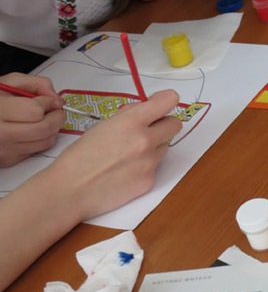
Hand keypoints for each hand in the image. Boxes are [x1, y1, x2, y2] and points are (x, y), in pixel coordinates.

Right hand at [0, 73, 64, 166]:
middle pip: (43, 128)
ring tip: (43, 119)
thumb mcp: (9, 83)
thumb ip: (37, 84)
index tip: (49, 100)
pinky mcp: (8, 160)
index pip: (34, 111)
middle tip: (56, 111)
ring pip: (45, 141)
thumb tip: (57, 99)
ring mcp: (3, 149)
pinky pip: (37, 151)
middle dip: (57, 117)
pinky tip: (30, 131)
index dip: (48, 103)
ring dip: (52, 129)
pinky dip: (40, 140)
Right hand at [51, 89, 181, 220]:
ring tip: (128, 154)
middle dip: (163, 124)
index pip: (169, 100)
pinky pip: (155, 167)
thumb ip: (127, 116)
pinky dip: (145, 167)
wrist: (70, 191)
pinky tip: (125, 171)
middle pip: (175, 124)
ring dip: (154, 146)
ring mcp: (149, 162)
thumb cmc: (79, 157)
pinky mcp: (149, 181)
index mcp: (131, 122)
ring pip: (165, 147)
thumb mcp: (101, 127)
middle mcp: (145, 141)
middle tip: (148, 130)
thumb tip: (143, 110)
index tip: (159, 104)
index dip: (165, 101)